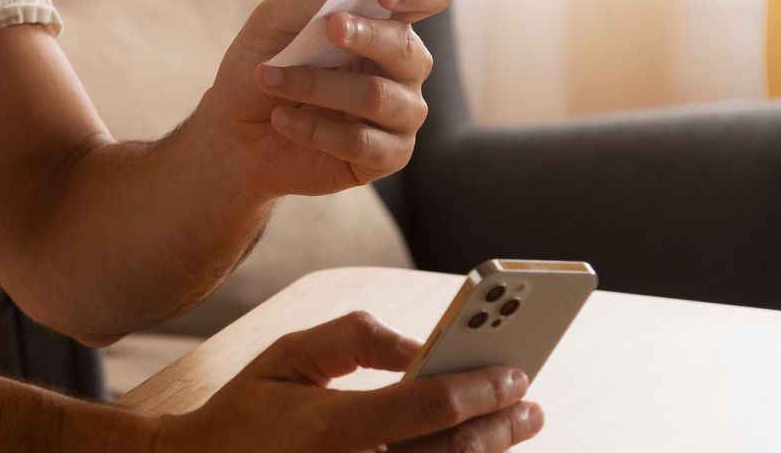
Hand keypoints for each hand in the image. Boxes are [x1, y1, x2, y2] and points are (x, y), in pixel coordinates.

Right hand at [155, 311, 542, 452]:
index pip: (428, 405)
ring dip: (490, 452)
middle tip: (530, 402)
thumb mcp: (289, 355)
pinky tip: (473, 451)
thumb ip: (355, 338)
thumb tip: (419, 347)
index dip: (481, 387)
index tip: (516, 371)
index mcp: (332, 427)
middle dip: (500, 424)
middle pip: (453, 452)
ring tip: (515, 426)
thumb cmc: (250, 410)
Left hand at [198, 0, 450, 199]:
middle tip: (330, 27)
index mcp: (383, 24)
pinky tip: (280, 119)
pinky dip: (314, 129)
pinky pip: (361, 142)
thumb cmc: (262, 64)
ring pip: (377, 96)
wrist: (233, 127)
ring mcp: (400, 114)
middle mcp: (402, 68)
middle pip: (407, 49)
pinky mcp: (386, 156)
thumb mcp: (273, 20)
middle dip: (366, 36)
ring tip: (269, 79)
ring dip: (316, 86)